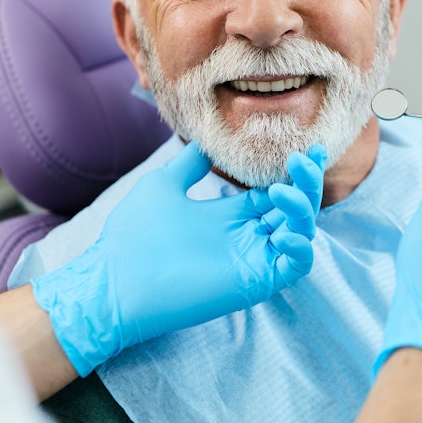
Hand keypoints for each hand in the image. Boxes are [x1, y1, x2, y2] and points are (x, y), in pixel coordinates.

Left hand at [32, 141, 326, 375]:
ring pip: (300, 233)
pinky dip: (300, 249)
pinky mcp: (254, 282)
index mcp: (230, 214)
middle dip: (306, 182)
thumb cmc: (133, 235)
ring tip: (281, 191)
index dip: (295, 172)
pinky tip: (284, 232)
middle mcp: (247, 235)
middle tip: (305, 158)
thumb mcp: (164, 185)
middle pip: (294, 208)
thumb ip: (190, 164)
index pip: (275, 191)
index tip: (307, 148)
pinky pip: (294, 267)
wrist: (114, 280)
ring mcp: (253, 258)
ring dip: (302, 209)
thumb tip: (206, 140)